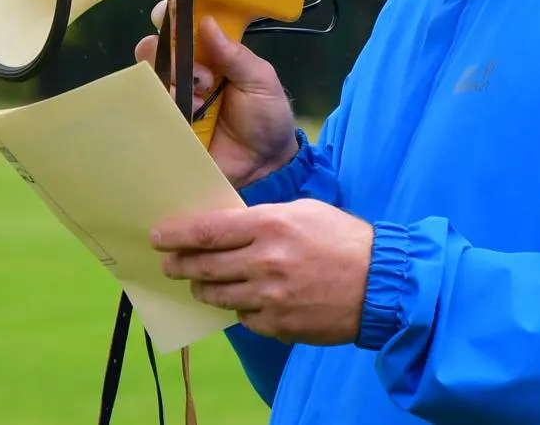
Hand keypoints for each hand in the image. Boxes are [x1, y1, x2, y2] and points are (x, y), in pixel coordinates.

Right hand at [136, 7, 297, 188]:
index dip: (172, 15)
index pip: (183, 26)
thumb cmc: (267, 118)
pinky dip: (166, 109)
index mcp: (210, 55)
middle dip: (171, 53)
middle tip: (204, 75)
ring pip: (149, 78)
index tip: (172, 11)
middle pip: (154, 49)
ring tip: (202, 102)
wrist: (265, 168)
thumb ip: (235, 54)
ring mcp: (172, 100)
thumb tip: (206, 23)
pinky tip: (189, 118)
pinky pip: (149, 110)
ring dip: (173, 84)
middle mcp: (185, 74)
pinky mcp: (165, 126)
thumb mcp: (261, 81)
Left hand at [152, 199, 374, 344]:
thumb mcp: (302, 212)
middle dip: (180, 265)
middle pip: (204, 267)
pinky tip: (245, 300)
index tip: (157, 238)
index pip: (207, 232)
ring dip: (203, 288)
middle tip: (169, 264)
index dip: (175, 235)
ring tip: (200, 282)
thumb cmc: (342, 240)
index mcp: (270, 226)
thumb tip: (224, 227)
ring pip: (218, 296)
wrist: (382, 284)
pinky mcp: (279, 326)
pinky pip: (244, 319)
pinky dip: (240, 309)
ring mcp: (271, 298)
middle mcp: (265, 262)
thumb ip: (261, 219)